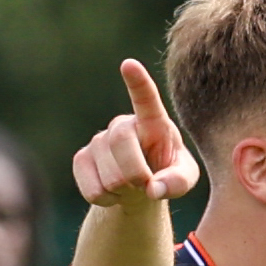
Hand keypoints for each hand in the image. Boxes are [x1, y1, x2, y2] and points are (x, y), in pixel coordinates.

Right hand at [73, 61, 198, 207]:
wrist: (139, 188)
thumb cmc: (167, 174)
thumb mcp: (184, 178)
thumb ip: (178, 182)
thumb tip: (154, 189)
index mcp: (153, 121)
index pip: (146, 99)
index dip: (138, 82)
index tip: (128, 65)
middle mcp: (124, 124)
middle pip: (120, 141)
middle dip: (135, 172)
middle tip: (146, 186)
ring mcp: (99, 141)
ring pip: (108, 174)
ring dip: (123, 191)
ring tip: (131, 188)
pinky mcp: (82, 159)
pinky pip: (91, 188)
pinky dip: (107, 200)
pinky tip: (113, 193)